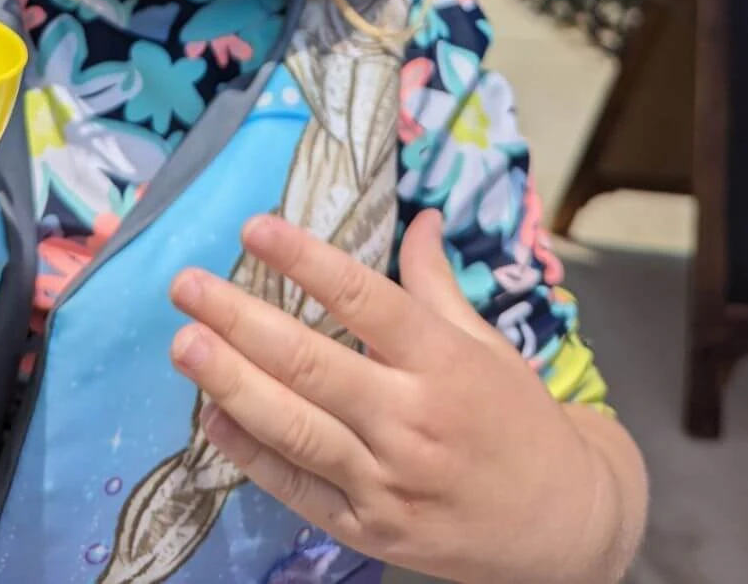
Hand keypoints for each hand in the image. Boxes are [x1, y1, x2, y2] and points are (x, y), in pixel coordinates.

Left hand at [170, 210, 637, 583]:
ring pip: (294, 428)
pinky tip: (210, 419)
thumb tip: (421, 217)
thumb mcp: (487, 343)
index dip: (305, 260)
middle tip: (186, 285)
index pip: (364, 298)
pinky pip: (297, 488)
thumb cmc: (519, 420)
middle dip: (240, 320)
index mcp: (443, 360)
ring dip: (231, 383)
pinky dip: (249, 454)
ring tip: (184, 344)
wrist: (563, 526)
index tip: (255, 227)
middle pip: (311, 363)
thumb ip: (437, 283)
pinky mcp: (369, 530)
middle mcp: (412, 418)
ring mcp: (387, 480)